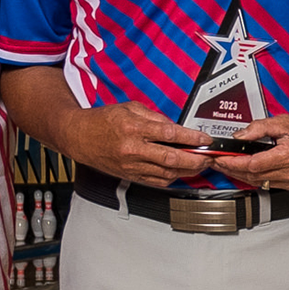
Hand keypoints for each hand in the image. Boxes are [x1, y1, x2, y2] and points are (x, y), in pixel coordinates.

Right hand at [58, 101, 210, 187]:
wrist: (79, 137)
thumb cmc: (102, 121)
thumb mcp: (130, 109)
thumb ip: (155, 117)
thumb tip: (176, 127)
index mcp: (134, 129)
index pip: (169, 134)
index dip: (191, 139)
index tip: (205, 140)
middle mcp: (133, 149)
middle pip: (171, 159)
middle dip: (196, 159)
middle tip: (209, 157)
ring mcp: (131, 165)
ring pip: (166, 173)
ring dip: (188, 171)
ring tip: (200, 164)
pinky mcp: (130, 176)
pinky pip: (157, 181)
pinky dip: (172, 177)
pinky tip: (181, 171)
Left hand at [208, 108, 288, 191]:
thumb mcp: (283, 122)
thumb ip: (258, 129)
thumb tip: (238, 138)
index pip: (252, 164)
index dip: (232, 163)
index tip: (219, 159)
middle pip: (252, 176)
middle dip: (231, 169)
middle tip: (217, 162)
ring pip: (258, 182)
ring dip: (240, 174)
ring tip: (227, 166)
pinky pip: (268, 183)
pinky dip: (254, 177)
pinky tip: (245, 170)